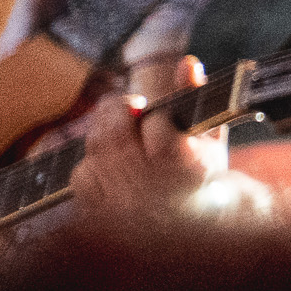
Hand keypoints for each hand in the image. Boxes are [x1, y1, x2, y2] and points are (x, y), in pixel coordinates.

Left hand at [72, 57, 232, 223]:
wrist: (184, 228)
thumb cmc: (198, 176)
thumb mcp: (208, 138)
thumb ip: (196, 96)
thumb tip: (187, 62)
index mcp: (183, 162)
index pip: (155, 121)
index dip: (157, 118)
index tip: (164, 125)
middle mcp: (148, 181)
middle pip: (116, 127)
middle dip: (122, 110)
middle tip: (133, 111)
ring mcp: (119, 197)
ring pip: (97, 144)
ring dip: (108, 133)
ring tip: (125, 139)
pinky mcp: (96, 209)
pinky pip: (82, 171)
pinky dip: (95, 164)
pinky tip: (114, 171)